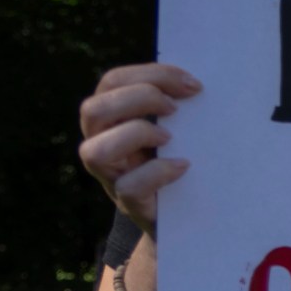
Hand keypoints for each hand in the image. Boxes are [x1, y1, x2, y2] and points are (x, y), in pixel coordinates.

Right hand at [79, 63, 200, 236]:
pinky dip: (157, 172)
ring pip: (95, 151)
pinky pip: (129, 187)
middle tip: (176, 108)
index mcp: (112, 118)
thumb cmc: (182, 160)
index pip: (113, 82)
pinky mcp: (130, 204)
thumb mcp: (177, 127)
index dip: (150, 75)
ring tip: (169, 138)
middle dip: (139, 98)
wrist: (188, 216)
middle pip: (93, 109)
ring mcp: (112, 176)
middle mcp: (102, 144)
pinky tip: (183, 166)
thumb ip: (176, 106)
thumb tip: (197, 83)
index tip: (192, 84)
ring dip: (136, 135)